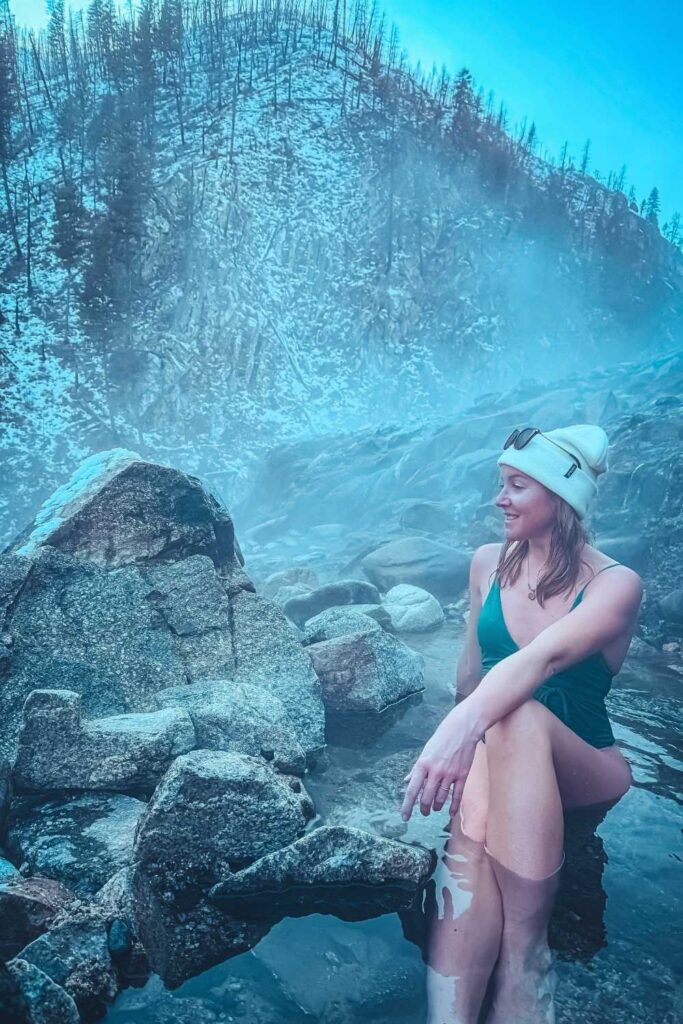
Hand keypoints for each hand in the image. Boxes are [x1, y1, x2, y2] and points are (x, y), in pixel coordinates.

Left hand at [399, 706, 479, 820]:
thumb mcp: (425, 751)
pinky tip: (450, 812)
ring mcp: (449, 774)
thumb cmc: (442, 738)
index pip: (412, 790)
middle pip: (426, 798)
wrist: (463, 728)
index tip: (404, 817)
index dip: (407, 806)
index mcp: (422, 764)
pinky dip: (453, 806)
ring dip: (437, 806)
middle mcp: (435, 771)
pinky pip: (457, 795)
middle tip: (424, 812)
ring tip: (435, 808)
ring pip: (441, 798)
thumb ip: (416, 769)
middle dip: (424, 809)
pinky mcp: (462, 775)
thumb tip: (407, 781)